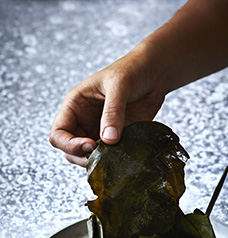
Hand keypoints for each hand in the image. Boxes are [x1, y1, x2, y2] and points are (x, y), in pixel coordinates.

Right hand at [49, 47, 165, 166]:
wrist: (154, 74)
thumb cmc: (132, 71)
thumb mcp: (120, 86)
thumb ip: (113, 112)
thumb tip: (108, 139)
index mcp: (75, 106)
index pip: (58, 134)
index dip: (69, 144)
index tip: (91, 144)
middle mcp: (83, 122)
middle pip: (69, 151)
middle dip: (83, 157)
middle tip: (104, 155)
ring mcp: (99, 132)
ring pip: (87, 157)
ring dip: (98, 161)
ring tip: (114, 154)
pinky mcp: (116, 140)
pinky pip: (108, 157)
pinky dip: (113, 161)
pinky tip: (124, 156)